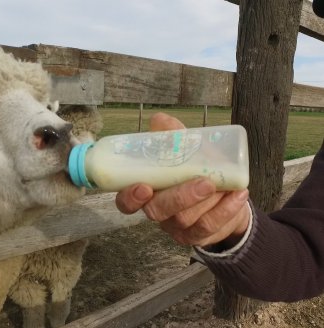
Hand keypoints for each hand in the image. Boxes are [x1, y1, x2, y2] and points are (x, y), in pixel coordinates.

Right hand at [115, 113, 249, 247]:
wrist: (226, 194)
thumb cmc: (197, 168)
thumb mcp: (187, 149)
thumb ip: (173, 136)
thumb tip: (160, 121)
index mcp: (147, 190)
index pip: (126, 202)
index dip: (130, 197)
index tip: (144, 187)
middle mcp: (158, 210)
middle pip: (157, 211)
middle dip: (180, 197)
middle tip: (205, 182)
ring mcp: (177, 226)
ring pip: (185, 219)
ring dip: (208, 201)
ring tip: (226, 184)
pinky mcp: (198, 236)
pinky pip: (209, 227)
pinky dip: (226, 210)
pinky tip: (239, 194)